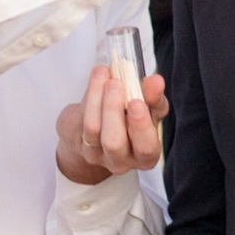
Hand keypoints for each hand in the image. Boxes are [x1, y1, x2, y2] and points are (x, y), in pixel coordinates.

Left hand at [55, 67, 168, 185]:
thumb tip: (156, 81)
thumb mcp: (149, 109)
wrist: (103, 127)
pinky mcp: (78, 143)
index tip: (136, 102)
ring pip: (93, 128)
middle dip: (113, 110)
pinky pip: (81, 119)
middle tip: (115, 84)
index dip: (141, 126)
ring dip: (98, 96)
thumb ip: (154, 97)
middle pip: (114, 143)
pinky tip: (97, 78)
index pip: (146, 148)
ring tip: (103, 74)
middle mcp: (120, 161)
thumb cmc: (131, 119)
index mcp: (145, 155)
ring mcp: (96, 154)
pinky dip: (89, 95)